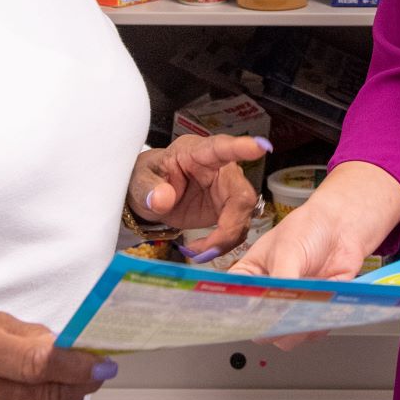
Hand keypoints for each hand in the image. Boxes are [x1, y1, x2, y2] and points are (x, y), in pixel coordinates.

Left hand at [126, 133, 269, 261]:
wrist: (150, 196)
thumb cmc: (148, 178)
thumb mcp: (140, 180)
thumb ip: (149, 188)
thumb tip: (163, 199)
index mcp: (196, 152)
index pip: (220, 148)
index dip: (240, 148)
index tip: (259, 147)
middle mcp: (219, 168)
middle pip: (241, 193)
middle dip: (231, 224)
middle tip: (211, 247)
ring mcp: (226, 189)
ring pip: (243, 213)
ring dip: (226, 238)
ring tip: (200, 252)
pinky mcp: (227, 209)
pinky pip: (236, 228)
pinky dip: (222, 244)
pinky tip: (203, 251)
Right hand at [232, 162, 399, 350]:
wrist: (342, 222)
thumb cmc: (308, 227)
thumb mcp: (286, 251)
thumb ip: (280, 282)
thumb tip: (277, 311)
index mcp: (251, 277)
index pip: (237, 304)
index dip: (241, 316)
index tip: (253, 319)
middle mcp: (270, 295)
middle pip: (262, 327)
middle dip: (272, 328)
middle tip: (282, 320)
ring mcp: (294, 304)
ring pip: (288, 335)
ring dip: (297, 332)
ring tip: (305, 316)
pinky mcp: (317, 309)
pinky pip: (315, 330)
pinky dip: (319, 327)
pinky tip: (322, 312)